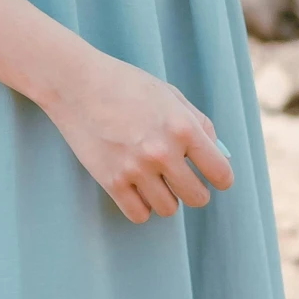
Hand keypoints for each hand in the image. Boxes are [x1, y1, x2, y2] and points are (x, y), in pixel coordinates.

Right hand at [42, 49, 233, 223]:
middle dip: (194, 189)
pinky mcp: (112, 182)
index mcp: (183, 127)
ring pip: (169, 209)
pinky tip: (137, 186)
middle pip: (197, 197)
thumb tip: (220, 154)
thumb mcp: (170, 94)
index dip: (221, 178)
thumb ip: (199, 124)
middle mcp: (163, 152)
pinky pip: (139, 214)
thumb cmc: (127, 85)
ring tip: (155, 177)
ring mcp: (136, 169)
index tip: (214, 177)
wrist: (78, 84)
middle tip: (182, 177)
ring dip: (166, 197)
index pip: (220, 173)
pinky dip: (141, 205)